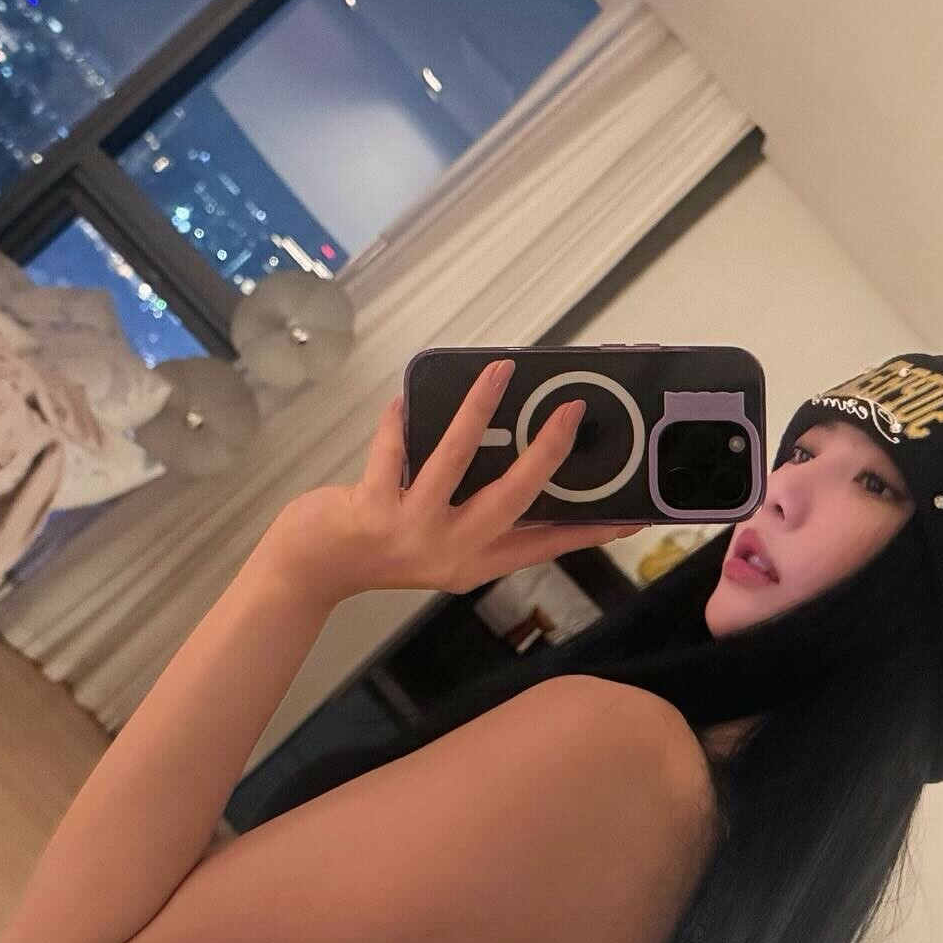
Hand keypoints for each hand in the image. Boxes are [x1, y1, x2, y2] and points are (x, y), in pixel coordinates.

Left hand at [258, 363, 647, 602]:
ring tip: (499, 373)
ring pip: (455, 462)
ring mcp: (413, 530)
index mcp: (476, 562)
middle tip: (570, 411)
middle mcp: (452, 551)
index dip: (588, 530)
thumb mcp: (444, 545)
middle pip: (513, 498)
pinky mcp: (373, 509)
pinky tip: (408, 395)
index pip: (545, 546)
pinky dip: (401, 418)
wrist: (314, 568)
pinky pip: (394, 449)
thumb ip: (481, 515)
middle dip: (546, 451)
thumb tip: (523, 458)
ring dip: (479, 411)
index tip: (628, 517)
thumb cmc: (381, 546)